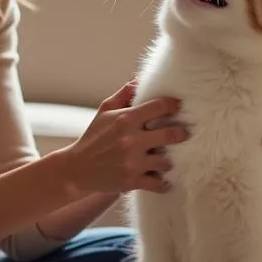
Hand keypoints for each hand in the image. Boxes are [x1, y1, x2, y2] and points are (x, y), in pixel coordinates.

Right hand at [63, 80, 187, 196]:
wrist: (76, 169)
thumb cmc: (94, 137)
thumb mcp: (105, 111)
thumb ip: (125, 93)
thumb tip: (141, 78)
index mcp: (126, 119)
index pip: (161, 106)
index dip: (174, 105)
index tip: (179, 108)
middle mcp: (131, 140)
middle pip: (171, 134)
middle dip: (182, 133)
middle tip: (184, 133)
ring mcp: (132, 162)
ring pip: (168, 161)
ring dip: (172, 159)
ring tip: (171, 156)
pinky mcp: (132, 181)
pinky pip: (159, 184)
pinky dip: (165, 182)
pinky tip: (165, 178)